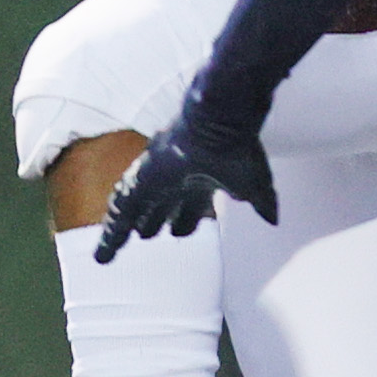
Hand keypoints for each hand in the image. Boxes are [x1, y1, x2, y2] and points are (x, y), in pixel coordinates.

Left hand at [96, 106, 278, 262]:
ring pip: (134, 212)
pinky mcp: (140, 180)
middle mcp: (176, 180)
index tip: (179, 233)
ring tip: (108, 252)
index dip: (183, 223)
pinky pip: (121, 210)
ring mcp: (155, 179)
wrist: (221, 124)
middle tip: (144, 235)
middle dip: (150, 224)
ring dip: (123, 233)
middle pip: (158, 208)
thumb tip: (274, 220)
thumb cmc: (239, 150)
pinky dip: (112, 232)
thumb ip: (263, 204)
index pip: (189, 209)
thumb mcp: (255, 186)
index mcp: (202, 181)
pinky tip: (103, 251)